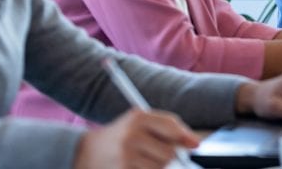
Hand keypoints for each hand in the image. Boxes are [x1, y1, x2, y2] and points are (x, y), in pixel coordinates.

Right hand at [74, 108, 198, 168]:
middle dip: (170, 156)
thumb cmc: (121, 136)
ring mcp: (125, 156)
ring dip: (158, 167)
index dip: (186, 136)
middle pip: (169, 153)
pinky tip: (136, 166)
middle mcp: (131, 136)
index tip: (195, 144)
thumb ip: (166, 128)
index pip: (170, 126)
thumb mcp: (139, 123)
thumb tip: (194, 143)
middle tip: (158, 154)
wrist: (85, 153)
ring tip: (143, 160)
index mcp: (138, 117)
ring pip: (161, 167)